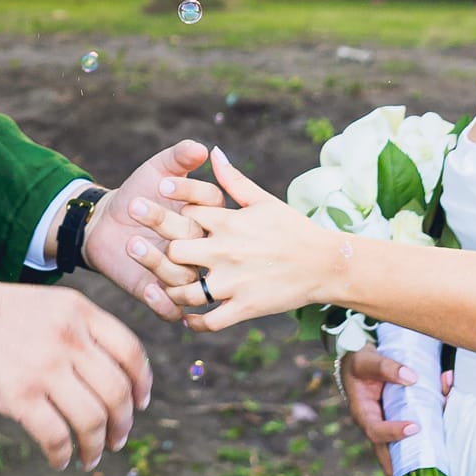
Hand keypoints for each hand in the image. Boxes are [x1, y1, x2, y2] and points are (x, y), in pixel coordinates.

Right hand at [0, 254, 151, 468]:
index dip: (141, 383)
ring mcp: (44, 366)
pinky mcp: (17, 394)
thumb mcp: (40, 305)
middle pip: (117, 391)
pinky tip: (59, 460)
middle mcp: (68, 336)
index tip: (141, 404)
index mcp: (76, 310)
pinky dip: (63, 455)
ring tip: (90, 457)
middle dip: (122, 423)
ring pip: (92, 419)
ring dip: (96, 445)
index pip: (130, 351)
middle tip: (117, 440)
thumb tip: (102, 377)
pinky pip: (56, 436)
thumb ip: (72, 331)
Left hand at [78, 140, 221, 322]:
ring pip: (184, 277)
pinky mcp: (166, 296)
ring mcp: (186, 273)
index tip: (162, 185)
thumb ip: (179, 158)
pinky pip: (174, 310)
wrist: (105, 222)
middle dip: (167, 225)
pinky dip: (163, 304)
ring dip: (158, 262)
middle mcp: (202, 247)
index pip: (210, 202)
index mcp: (207, 215)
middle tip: (136, 207)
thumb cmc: (139, 190)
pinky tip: (148, 289)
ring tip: (132, 243)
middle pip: (195, 241)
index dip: (189, 193)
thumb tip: (203, 148)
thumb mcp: (159, 170)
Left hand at [124, 147, 333, 327]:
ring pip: (184, 291)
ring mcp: (234, 282)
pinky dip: (193, 322)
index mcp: (229, 221)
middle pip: (175, 251)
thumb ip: (234, 180)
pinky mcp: (244, 308)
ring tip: (165, 288)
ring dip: (170, 291)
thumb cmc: (294, 229)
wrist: (325, 264)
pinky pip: (208, 321)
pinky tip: (186, 317)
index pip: (185, 214)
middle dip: (160, 253)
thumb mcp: (263, 200)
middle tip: (151, 254)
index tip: (156, 213)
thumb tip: (213, 152)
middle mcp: (226, 251)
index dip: (169, 213)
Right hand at [339, 347, 450, 462]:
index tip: (414, 427)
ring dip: (428, 439)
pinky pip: (418, 424)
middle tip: (430, 469)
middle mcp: (378, 425)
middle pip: (391, 452)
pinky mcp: (403, 418)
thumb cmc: (360, 363)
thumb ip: (386, 367)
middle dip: (409, 463)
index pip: (376, 432)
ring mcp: (391, 424)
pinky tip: (447, 395)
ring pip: (408, 440)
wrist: (359, 361)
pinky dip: (435, 415)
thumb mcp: (367, 361)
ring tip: (445, 431)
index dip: (393, 434)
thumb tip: (412, 377)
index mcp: (364, 414)